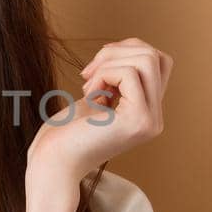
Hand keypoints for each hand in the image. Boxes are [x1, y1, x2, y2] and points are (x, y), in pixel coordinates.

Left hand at [25, 37, 172, 186]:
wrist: (52, 163)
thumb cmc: (65, 132)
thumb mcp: (97, 96)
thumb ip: (118, 77)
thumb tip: (130, 47)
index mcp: (147, 113)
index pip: (159, 63)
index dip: (129, 50)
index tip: (97, 65)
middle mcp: (155, 119)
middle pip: (155, 57)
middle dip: (117, 52)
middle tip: (88, 72)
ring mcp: (150, 121)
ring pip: (147, 60)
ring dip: (109, 62)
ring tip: (88, 84)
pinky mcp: (138, 120)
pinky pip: (129, 73)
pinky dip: (103, 74)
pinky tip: (89, 95)